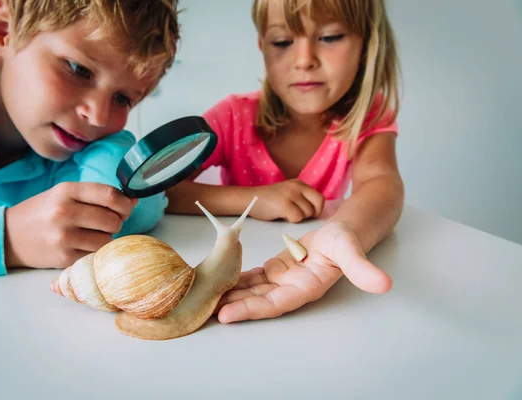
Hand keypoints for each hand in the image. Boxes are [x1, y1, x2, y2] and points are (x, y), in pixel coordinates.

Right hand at [4, 182, 137, 267]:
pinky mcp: (64, 258)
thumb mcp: (64, 194)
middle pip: (113, 220)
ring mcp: (64, 237)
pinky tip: (82, 246)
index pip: (110, 195)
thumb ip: (96, 196)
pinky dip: (94, 252)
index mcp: (66, 191)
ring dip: (106, 239)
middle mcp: (65, 212)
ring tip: (91, 235)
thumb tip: (133, 200)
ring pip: (108, 240)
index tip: (125, 207)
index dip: (124, 203)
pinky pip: (95, 255)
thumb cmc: (42, 212)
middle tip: (105, 223)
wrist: (8, 236)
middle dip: (116, 222)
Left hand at [215, 221, 391, 322]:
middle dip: (233, 306)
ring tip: (207, 297)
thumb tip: (383, 284)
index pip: (274, 304)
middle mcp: (292, 288)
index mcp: (306, 287)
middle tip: (205, 310)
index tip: (227, 316)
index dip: (251, 310)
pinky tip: (220, 280)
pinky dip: (237, 279)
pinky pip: (254, 276)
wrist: (345, 231)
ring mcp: (283, 280)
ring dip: (232, 294)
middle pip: (258, 300)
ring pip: (253, 290)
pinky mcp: (278, 269)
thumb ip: (362, 268)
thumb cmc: (347, 239)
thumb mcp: (351, 249)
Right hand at [250, 179, 324, 222]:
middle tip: (300, 216)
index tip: (307, 214)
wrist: (249, 198)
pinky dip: (291, 220)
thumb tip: (315, 212)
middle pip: (318, 204)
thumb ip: (301, 197)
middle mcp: (297, 187)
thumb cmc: (268, 200)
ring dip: (298, 217)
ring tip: (286, 213)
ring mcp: (291, 194)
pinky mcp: (284, 204)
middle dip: (312, 214)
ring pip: (307, 213)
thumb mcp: (288, 192)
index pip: (320, 198)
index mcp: (299, 184)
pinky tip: (281, 215)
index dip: (316, 209)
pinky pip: (297, 217)